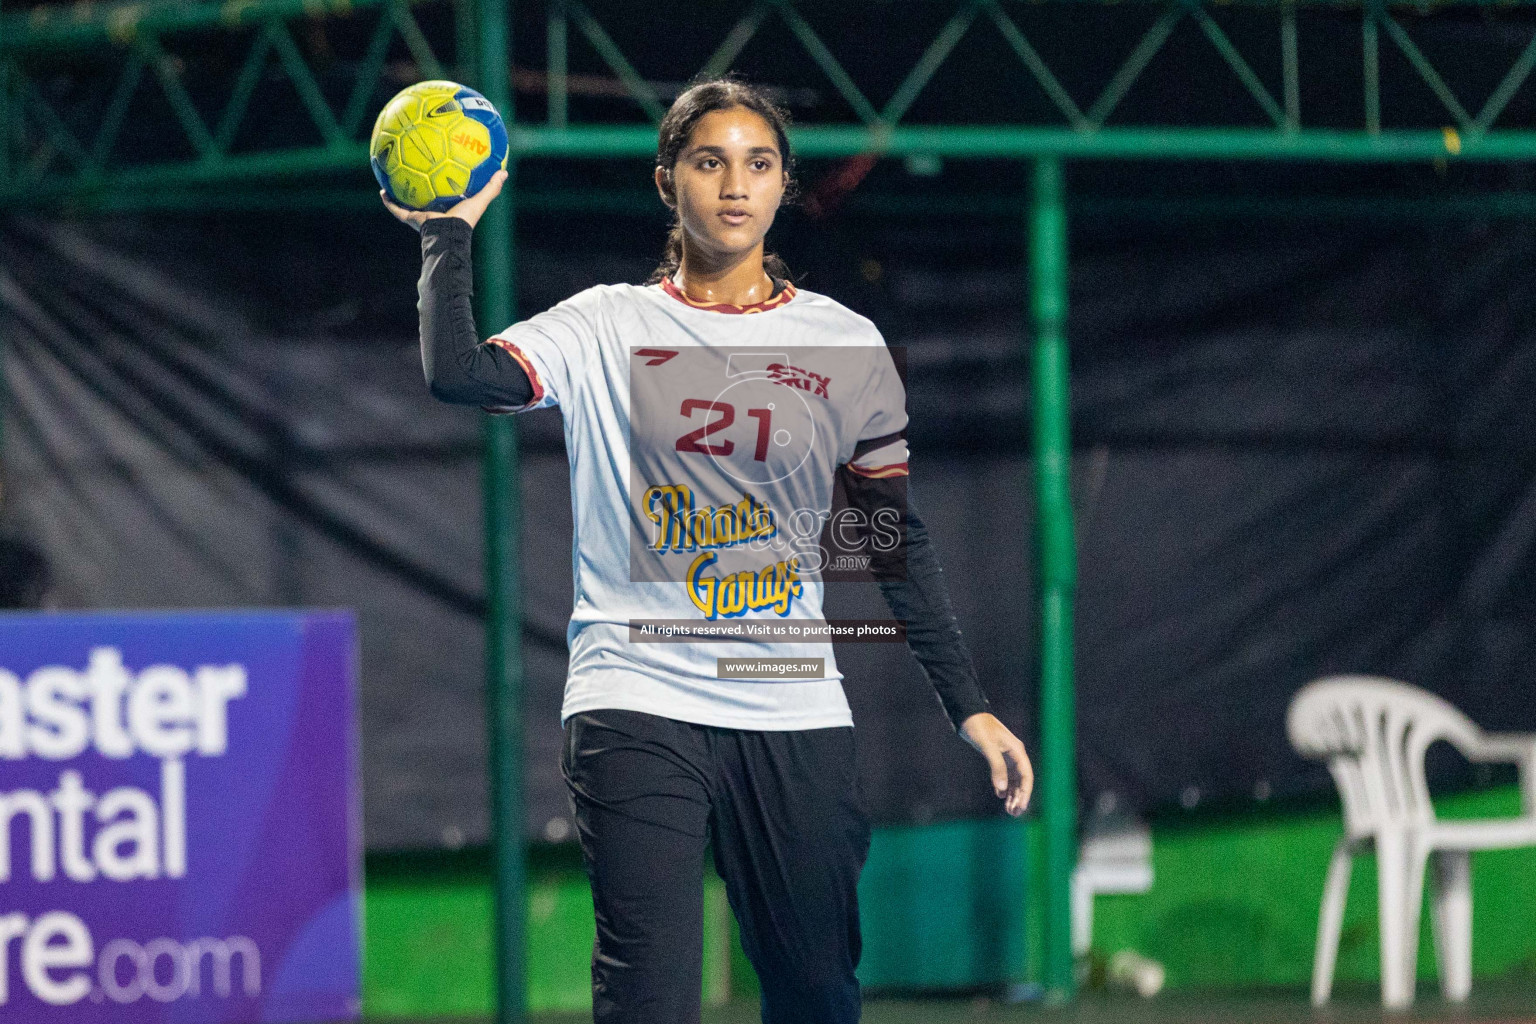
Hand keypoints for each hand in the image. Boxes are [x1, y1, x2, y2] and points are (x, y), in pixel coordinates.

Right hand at [380, 168, 508, 231]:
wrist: (449, 235)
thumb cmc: (465, 220)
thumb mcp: (480, 200)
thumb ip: (491, 188)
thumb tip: (504, 172)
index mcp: (449, 208)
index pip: (446, 194)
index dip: (443, 184)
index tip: (440, 171)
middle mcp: (434, 212)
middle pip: (425, 196)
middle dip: (420, 186)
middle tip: (415, 170)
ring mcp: (421, 215)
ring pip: (407, 202)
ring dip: (400, 192)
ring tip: (392, 177)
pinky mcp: (411, 218)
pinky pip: (396, 209)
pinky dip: (389, 201)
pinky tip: (382, 189)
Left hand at [959, 712, 1033, 816]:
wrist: (968, 714)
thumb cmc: (978, 727)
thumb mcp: (986, 746)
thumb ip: (996, 767)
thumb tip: (1003, 790)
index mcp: (1017, 750)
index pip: (1026, 775)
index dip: (1025, 793)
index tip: (1021, 807)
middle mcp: (1015, 754)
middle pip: (1022, 780)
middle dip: (1020, 797)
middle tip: (1014, 814)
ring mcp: (1007, 756)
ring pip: (1014, 780)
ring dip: (1013, 794)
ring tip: (1009, 810)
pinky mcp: (998, 757)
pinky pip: (1005, 775)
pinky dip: (1004, 787)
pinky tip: (1001, 796)